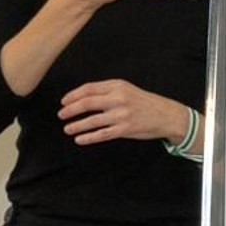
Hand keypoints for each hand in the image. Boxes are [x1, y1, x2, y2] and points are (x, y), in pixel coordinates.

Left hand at [58, 79, 187, 145]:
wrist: (165, 114)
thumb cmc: (143, 102)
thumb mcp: (126, 89)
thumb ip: (107, 91)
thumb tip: (82, 96)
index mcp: (118, 86)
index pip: (89, 88)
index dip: (73, 95)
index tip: (64, 101)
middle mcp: (119, 98)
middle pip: (88, 102)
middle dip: (71, 109)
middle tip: (61, 115)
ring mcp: (121, 115)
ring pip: (92, 120)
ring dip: (76, 125)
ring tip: (67, 129)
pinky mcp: (124, 129)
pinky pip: (102, 134)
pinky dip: (88, 137)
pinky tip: (80, 139)